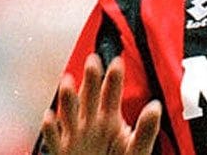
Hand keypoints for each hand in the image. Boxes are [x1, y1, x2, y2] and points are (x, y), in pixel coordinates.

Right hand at [40, 54, 161, 153]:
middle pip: (89, 96)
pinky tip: (50, 116)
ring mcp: (75, 136)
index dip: (114, 78)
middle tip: (93, 60)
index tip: (118, 61)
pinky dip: (50, 128)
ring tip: (67, 81)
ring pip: (68, 113)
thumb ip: (147, 129)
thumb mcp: (137, 149)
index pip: (111, 93)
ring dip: (67, 98)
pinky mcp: (62, 151)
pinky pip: (54, 139)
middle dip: (90, 79)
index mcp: (109, 118)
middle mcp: (90, 123)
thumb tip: (156, 106)